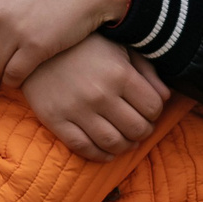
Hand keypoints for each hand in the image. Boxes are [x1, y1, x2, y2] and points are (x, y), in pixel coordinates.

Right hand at [19, 35, 168, 161]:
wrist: (36, 47)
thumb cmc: (83, 46)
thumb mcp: (119, 48)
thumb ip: (146, 71)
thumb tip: (166, 98)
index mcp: (119, 73)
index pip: (153, 108)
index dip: (155, 112)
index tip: (148, 110)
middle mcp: (100, 94)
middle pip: (137, 129)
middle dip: (144, 131)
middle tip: (139, 127)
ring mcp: (76, 109)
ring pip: (113, 143)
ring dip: (125, 146)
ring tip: (125, 140)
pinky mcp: (55, 120)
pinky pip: (83, 147)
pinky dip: (100, 155)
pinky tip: (107, 151)